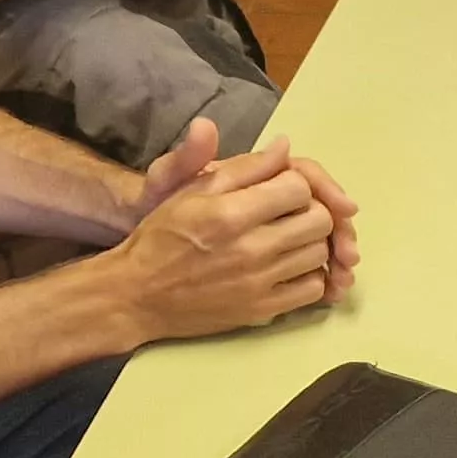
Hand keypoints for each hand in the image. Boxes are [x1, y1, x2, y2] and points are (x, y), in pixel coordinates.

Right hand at [116, 132, 358, 337]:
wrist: (136, 294)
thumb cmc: (162, 235)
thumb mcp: (192, 189)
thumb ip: (243, 168)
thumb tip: (285, 146)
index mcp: (231, 213)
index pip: (299, 187)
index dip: (293, 183)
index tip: (278, 189)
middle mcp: (251, 249)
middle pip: (319, 220)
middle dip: (310, 210)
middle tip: (288, 213)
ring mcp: (259, 283)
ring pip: (320, 253)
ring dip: (310, 242)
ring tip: (287, 238)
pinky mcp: (262, 310)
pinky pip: (313, 289)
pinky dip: (308, 275)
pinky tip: (288, 266)